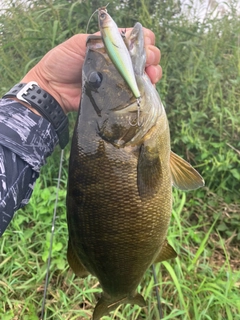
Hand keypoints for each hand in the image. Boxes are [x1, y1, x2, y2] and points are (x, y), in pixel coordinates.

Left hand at [21, 29, 161, 113]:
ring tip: (151, 75)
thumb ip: (102, 38)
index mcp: (112, 46)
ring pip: (147, 73)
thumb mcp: (80, 43)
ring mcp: (121, 79)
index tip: (142, 46)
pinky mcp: (119, 96)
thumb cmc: (62, 62)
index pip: (136, 39)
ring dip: (154, 71)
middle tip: (148, 62)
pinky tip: (148, 86)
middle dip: (152, 56)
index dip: (144, 40)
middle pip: (147, 55)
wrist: (53, 89)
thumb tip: (126, 37)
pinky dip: (148, 88)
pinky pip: (138, 91)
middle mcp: (120, 62)